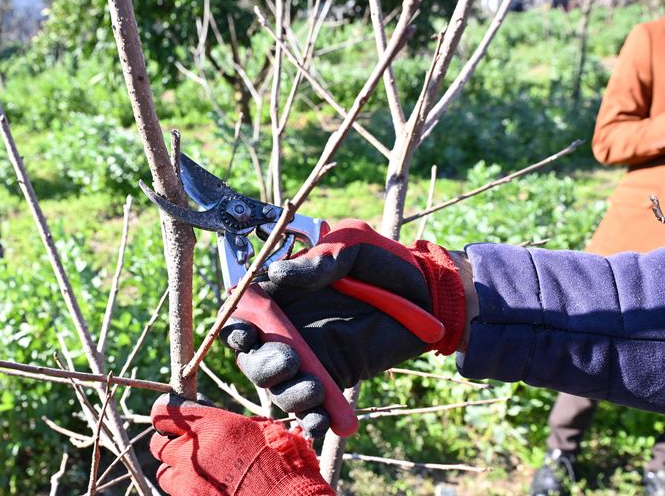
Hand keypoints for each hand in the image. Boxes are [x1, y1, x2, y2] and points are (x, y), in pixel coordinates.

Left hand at [150, 394, 332, 495]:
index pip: (164, 413)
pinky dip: (186, 492)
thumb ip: (231, 423)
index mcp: (211, 424)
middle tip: (185, 448)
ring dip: (176, 472)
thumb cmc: (284, 463)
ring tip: (198, 475)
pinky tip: (207, 490)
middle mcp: (194, 450)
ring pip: (164, 473)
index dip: (164, 416)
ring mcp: (189, 481)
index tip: (169, 419)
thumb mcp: (262, 430)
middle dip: (169, 445)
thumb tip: (220, 421)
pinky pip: (176, 495)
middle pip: (158, 444)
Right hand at [222, 219, 466, 435]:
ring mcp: (309, 358)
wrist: (430, 295)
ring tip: (314, 389)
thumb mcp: (353, 245)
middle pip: (252, 358)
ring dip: (288, 395)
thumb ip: (320, 259)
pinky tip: (322, 419)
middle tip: (289, 362)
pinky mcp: (333, 380)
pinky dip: (313, 419)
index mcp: (280, 295)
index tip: (246, 335)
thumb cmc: (386, 263)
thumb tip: (276, 272)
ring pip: (279, 388)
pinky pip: (314, 408)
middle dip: (262, 366)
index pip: (242, 317)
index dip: (235, 329)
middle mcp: (287, 329)